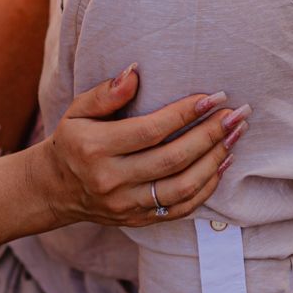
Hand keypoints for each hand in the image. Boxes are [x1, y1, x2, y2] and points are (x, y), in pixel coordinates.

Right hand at [37, 66, 246, 227]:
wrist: (55, 189)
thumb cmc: (73, 141)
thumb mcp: (78, 110)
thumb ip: (106, 93)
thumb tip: (135, 73)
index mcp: (95, 148)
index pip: (150, 130)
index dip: (185, 113)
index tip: (214, 97)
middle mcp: (112, 180)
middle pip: (173, 159)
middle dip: (210, 135)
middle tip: (236, 115)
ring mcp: (127, 204)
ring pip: (182, 187)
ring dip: (214, 161)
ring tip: (234, 137)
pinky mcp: (139, 220)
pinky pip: (182, 208)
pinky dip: (207, 187)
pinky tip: (221, 163)